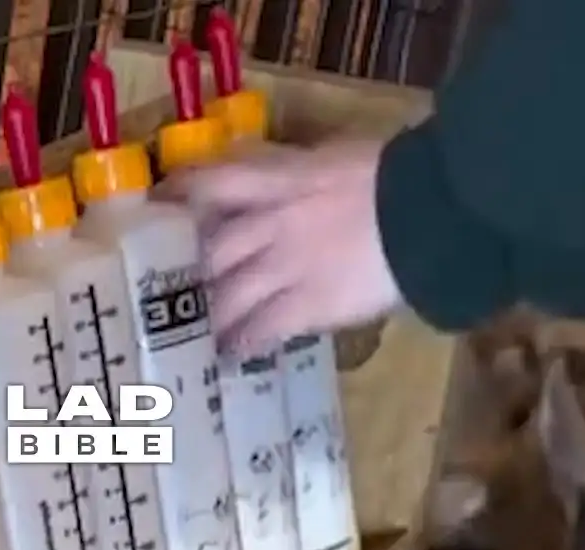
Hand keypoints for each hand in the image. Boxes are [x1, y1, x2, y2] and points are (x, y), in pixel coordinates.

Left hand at [169, 137, 403, 353]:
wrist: (425, 213)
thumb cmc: (393, 178)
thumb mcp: (336, 157)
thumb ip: (302, 173)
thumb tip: (289, 181)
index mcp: (279, 179)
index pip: (215, 183)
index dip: (181, 196)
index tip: (160, 208)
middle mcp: (271, 222)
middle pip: (213, 248)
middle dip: (190, 270)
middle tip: (170, 290)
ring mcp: (286, 266)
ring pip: (230, 294)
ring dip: (211, 316)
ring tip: (197, 334)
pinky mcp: (309, 304)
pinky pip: (264, 327)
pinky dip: (244, 343)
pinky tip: (231, 357)